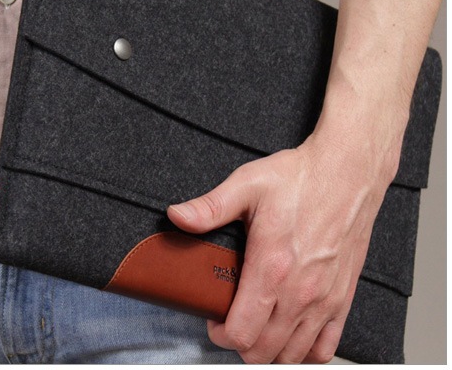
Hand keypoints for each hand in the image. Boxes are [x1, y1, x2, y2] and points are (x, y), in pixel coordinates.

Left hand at [167, 133, 393, 362]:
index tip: (214, 320)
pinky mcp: (344, 298)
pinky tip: (292, 334)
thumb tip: (177, 216)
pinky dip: (306, 352)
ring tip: (258, 327)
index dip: (220, 334)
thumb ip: (209, 207)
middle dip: (240, 344)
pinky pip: (327, 348)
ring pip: (293, 356)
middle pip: (264, 352)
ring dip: (270, 350)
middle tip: (233, 322)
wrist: (347, 172)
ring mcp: (326, 299)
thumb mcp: (247, 184)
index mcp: (272, 267)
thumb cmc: (300, 178)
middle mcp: (300, 292)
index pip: (242, 333)